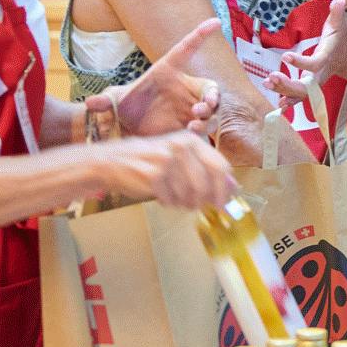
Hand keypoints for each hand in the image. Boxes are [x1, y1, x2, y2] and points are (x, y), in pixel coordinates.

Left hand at [97, 18, 221, 138]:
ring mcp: (189, 107)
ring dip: (209, 114)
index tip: (214, 21)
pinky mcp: (189, 125)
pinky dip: (202, 129)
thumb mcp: (113, 101)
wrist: (128, 128)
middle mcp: (183, 88)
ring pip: (211, 108)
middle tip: (205, 104)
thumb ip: (104, 101)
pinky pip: (204, 126)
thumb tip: (90, 104)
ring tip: (196, 121)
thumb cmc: (124, 107)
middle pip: (208, 87)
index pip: (186, 48)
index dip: (200, 34)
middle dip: (213, 95)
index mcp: (167, 70)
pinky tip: (192, 131)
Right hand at [101, 132, 236, 208]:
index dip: (225, 189)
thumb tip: (233, 189)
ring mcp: (167, 161)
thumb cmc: (151, 161)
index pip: (221, 167)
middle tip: (198, 206)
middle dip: (206, 200)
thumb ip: (207, 169)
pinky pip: (171, 200)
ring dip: (184, 203)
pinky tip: (161, 195)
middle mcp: (181, 147)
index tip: (225, 203)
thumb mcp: (181, 157)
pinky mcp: (153, 175)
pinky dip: (169, 203)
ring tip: (174, 197)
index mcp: (192, 140)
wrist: (112, 161)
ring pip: (190, 195)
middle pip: (207, 184)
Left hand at [268, 0, 346, 105]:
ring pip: (300, 94)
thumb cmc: (340, 38)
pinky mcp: (310, 86)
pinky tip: (278, 105)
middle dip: (289, 85)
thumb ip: (338, 13)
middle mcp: (321, 74)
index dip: (300, 63)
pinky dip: (289, 101)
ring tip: (268, 84)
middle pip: (306, 86)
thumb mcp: (339, 25)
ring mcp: (315, 82)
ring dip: (284, 91)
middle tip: (272, 78)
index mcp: (326, 59)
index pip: (314, 64)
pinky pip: (300, 97)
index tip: (286, 56)